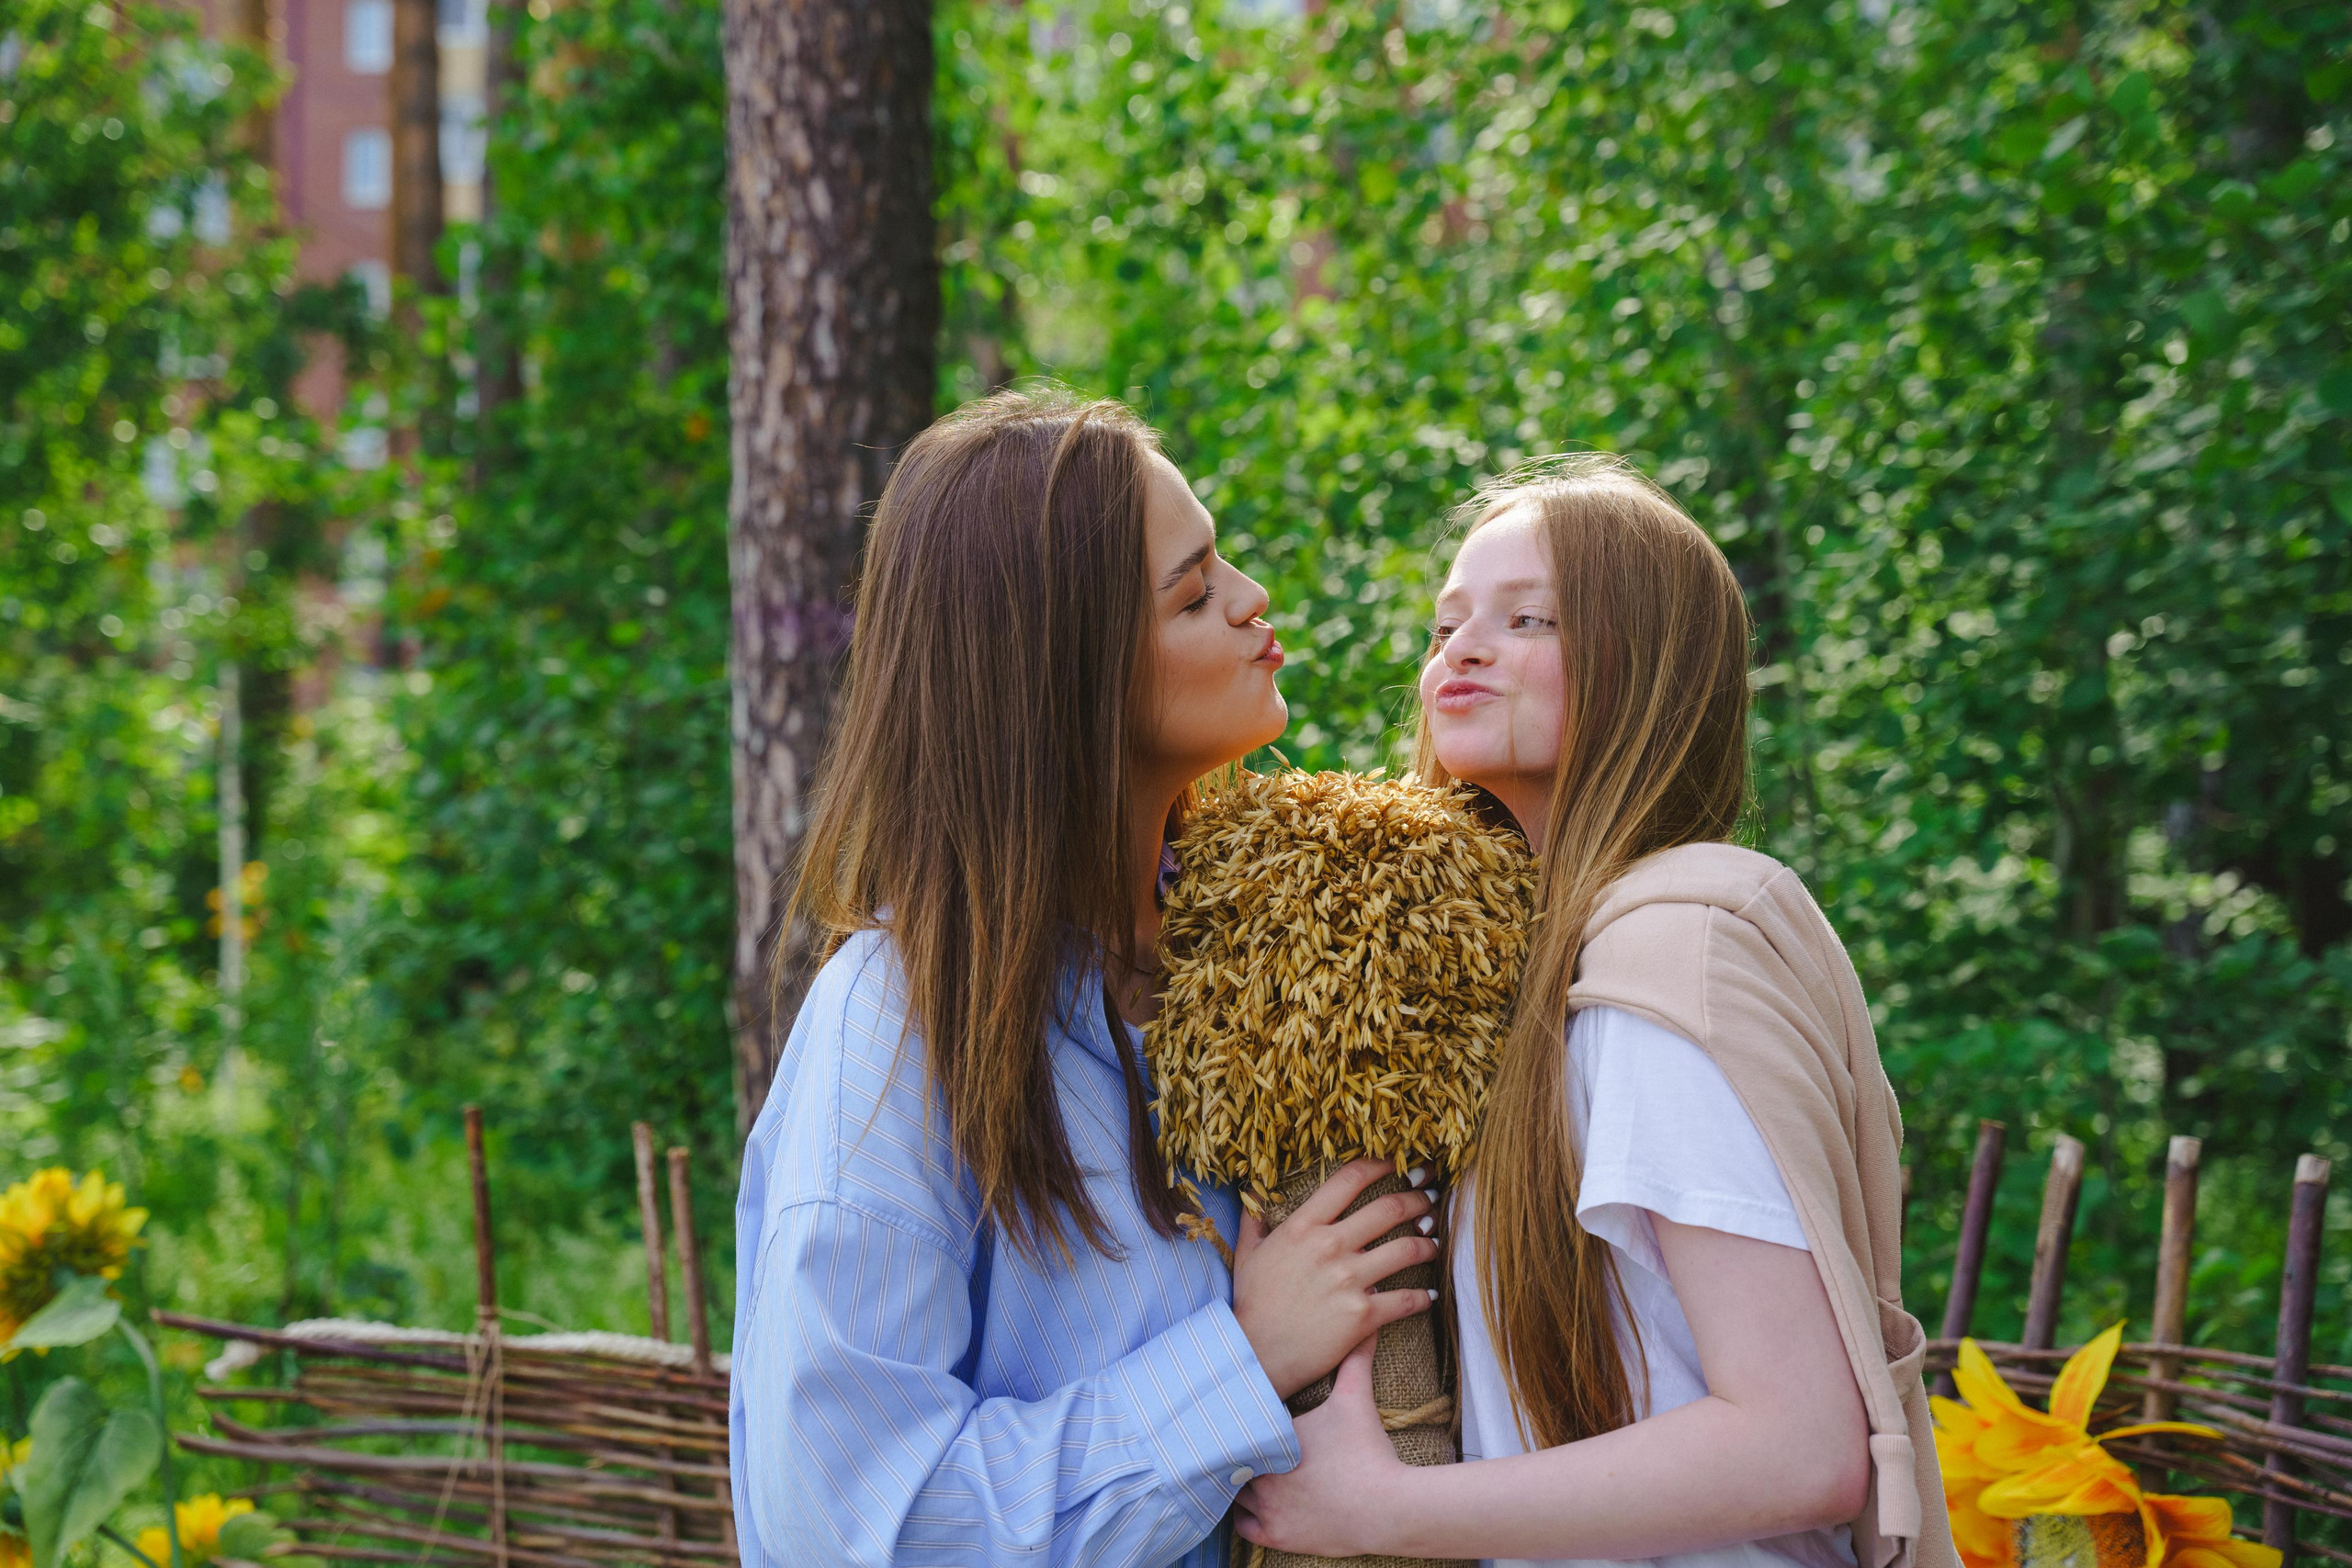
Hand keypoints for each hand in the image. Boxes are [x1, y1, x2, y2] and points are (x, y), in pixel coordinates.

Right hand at [1232, 1158, 1438, 1398]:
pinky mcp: (1364, 1315)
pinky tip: (1431, 1295)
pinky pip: (1407, 1299)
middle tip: (1431, 1196)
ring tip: (1435, 1241)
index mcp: (1303, 1226)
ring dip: (1428, 1243)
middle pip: (1389, 1209)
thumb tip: (1253, 1191)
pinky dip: (1425, 1296)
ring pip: (1407, 1250)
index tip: (1399, 1162)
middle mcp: (1330, 1246)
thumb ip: (1254, 1219)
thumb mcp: (1247, 1253)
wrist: (1256, 1354)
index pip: (1349, 1180)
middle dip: (1418, 1198)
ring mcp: (1350, 1280)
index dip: (1381, 1164)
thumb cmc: (1251, 1303)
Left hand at [1236, 1335, 1411, 1556]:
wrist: (1386, 1505)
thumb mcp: (1357, 1397)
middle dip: (1237, 1451)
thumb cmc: (1368, 1449)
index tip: (1243, 1417)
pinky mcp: (1276, 1535)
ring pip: (1233, 1493)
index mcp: (1273, 1436)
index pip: (1240, 1425)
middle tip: (1242, 1445)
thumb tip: (1365, 1326)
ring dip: (1237, 1484)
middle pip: (1232, 1458)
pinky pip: (1242, 1527)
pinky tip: (1252, 1506)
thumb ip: (1355, 1359)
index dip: (1239, 1421)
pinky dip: (1243, 1517)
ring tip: (1246, 1473)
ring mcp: (1267, 1508)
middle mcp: (1262, 1472)